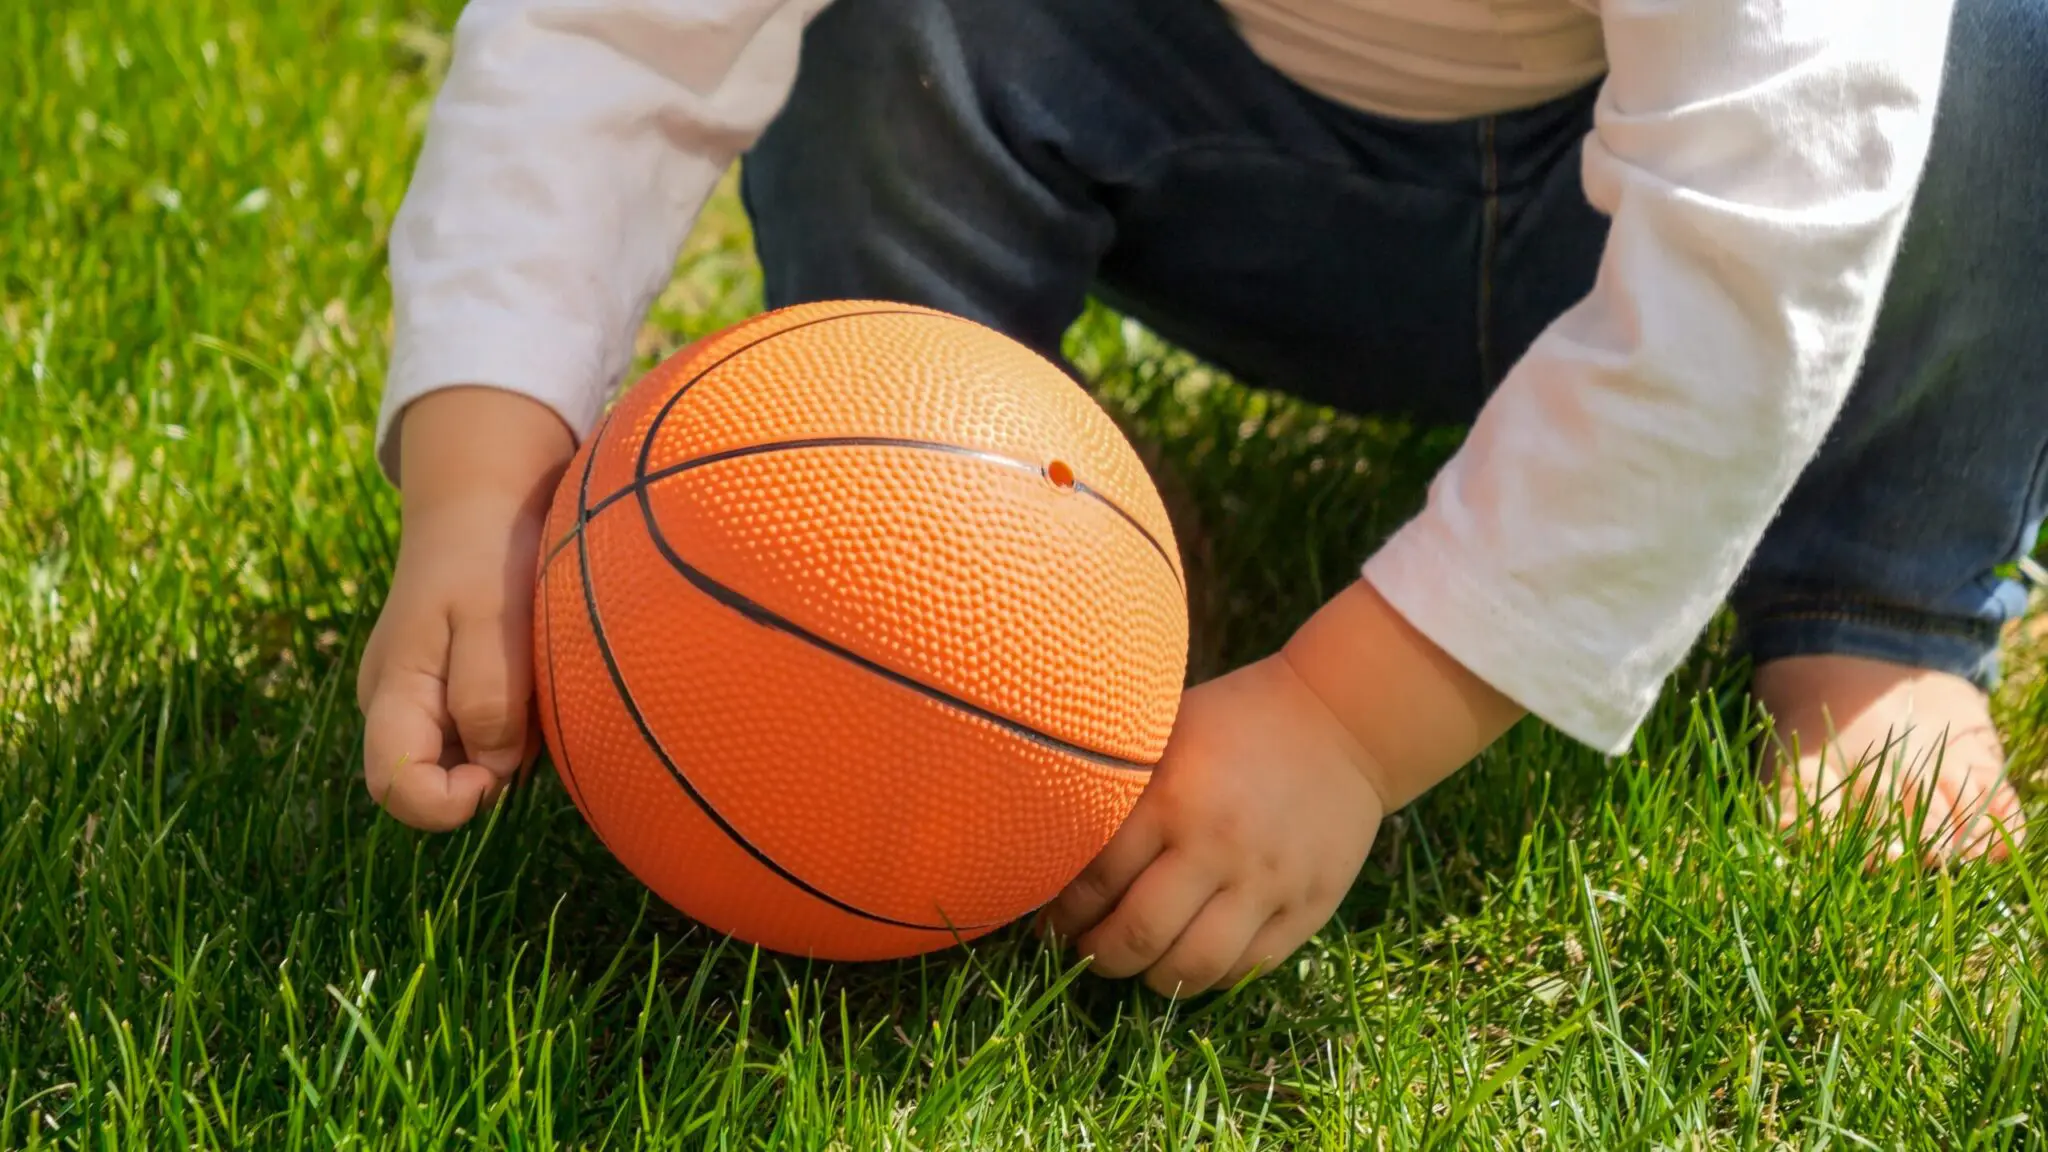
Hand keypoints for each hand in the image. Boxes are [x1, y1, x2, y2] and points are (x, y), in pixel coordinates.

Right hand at [357, 387, 574, 830]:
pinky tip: (535, 683)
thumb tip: (495, 768)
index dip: (448, 804)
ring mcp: (426, 699)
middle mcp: (399, 706)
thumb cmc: (485, 552)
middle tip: (531, 719)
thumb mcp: (492, 616)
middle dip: (487, 776)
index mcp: (392, 693)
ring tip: (534, 686)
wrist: (482, 498)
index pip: (396, 790)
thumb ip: (488, 695)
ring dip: (508, 748)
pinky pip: (484, 735)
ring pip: (465, 763)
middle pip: (432, 784)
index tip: (500, 773)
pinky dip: (515, 726)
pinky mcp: (457, 689)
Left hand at [1040, 654, 1387, 995]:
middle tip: (1084, 950)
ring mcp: (1266, 883)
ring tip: (1134, 963)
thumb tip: (1050, 835)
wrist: (1341, 724)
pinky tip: (1188, 958)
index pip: (1096, 882)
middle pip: (1137, 936)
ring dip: (1148, 978)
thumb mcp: (1167, 730)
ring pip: (1190, 967)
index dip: (1062, 914)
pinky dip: (1207, 976)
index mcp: (1172, 798)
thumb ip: (1118, 784)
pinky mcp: (1306, 907)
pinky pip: (1245, 969)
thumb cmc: (1236, 722)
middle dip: (1097, 956)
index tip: (1050, 922)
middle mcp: (1217, 847)